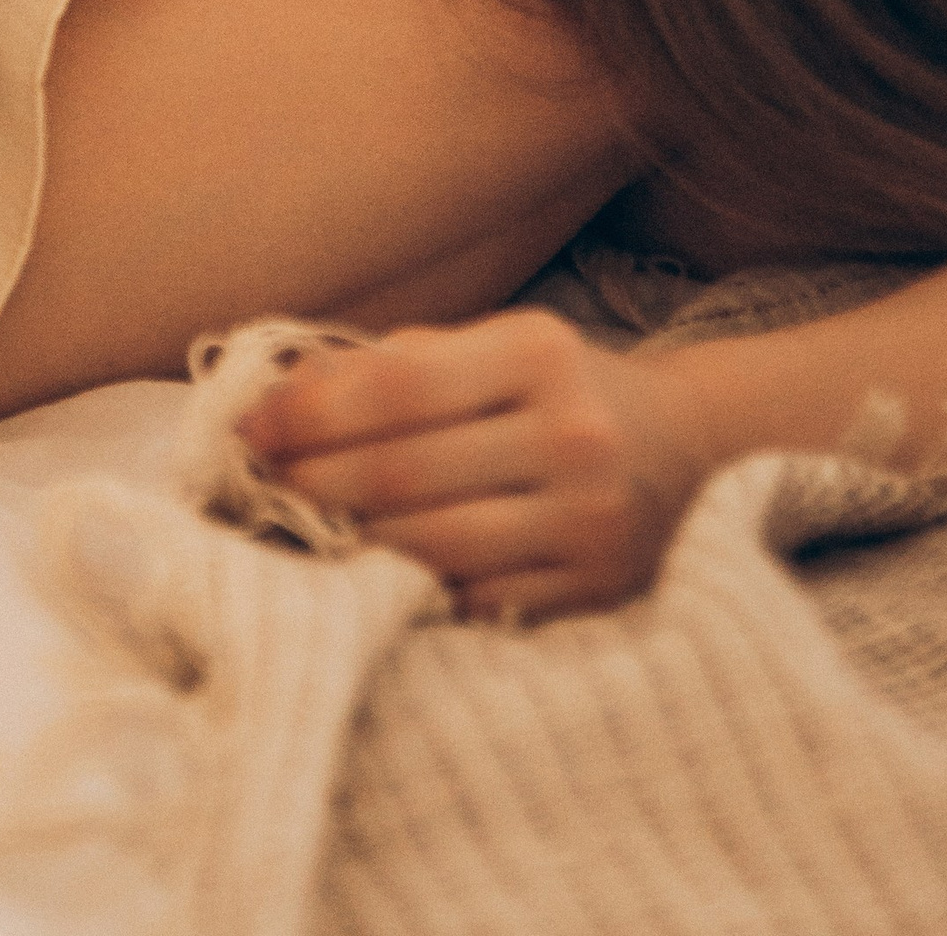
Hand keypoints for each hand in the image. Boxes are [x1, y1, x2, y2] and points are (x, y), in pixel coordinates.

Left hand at [238, 310, 715, 621]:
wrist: (697, 451)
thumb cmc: (561, 389)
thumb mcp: (495, 346)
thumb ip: (395, 362)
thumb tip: (279, 393)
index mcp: (536, 353)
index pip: (396, 384)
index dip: (309, 411)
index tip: (248, 427)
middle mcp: (570, 434)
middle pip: (405, 472)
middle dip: (313, 482)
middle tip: (256, 484)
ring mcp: (589, 521)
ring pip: (434, 545)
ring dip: (352, 543)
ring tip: (303, 530)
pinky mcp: (597, 591)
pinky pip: (479, 600)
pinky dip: (419, 589)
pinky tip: (377, 575)